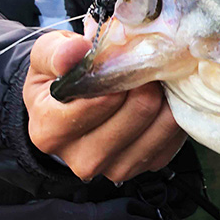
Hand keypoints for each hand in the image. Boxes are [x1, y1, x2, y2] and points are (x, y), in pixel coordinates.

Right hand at [23, 30, 186, 182]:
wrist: (66, 108)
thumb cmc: (58, 78)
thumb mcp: (47, 56)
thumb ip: (56, 51)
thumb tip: (77, 49)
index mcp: (50, 131)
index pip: (102, 100)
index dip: (122, 73)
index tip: (127, 56)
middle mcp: (80, 159)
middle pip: (138, 111)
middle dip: (147, 82)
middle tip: (147, 64)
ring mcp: (113, 169)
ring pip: (160, 126)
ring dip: (164, 97)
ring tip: (154, 79)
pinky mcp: (141, 168)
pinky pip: (172, 138)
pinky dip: (172, 114)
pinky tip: (161, 100)